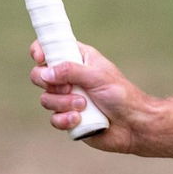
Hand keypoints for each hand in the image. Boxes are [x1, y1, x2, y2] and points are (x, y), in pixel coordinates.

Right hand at [29, 40, 148, 152]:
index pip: (50, 48)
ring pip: (46, 99)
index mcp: (78, 59)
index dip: (40, 51)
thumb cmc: (121, 95)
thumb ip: (70, 71)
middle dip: (51, 84)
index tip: (40, 58)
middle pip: (39, 75)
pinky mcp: (68, 118)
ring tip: (84, 106)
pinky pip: (53, 118)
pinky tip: (79, 120)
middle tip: (69, 88)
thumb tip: (44, 73)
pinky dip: (65, 120)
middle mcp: (70, 77)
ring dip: (63, 103)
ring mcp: (67, 98)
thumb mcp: (97, 76)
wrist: (132, 125)